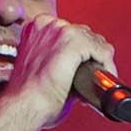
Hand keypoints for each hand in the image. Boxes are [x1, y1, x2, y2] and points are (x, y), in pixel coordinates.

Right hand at [0, 13, 117, 130]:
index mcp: (37, 28)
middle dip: (93, 57)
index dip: (83, 53)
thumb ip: (57, 63)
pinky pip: (103, 50)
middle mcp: (48, 25)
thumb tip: (77, 73)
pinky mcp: (74, 42)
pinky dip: (107, 66)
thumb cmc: (26, 96)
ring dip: (101, 62)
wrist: (23, 106)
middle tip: (92, 78)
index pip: (72, 32)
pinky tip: (102, 79)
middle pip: (86, 34)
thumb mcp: (39, 69)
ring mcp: (61, 31)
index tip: (84, 70)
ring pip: (96, 42)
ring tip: (98, 81)